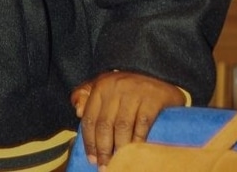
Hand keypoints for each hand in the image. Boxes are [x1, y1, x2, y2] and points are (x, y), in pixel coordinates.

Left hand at [70, 70, 184, 169]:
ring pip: (122, 127)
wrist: (158, 74)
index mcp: (101, 86)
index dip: (89, 141)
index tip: (91, 159)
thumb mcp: (105, 86)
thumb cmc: (128, 86)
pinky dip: (138, 141)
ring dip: (119, 149)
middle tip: (104, 167)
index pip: (90, 118)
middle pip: (104, 124)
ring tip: (118, 163)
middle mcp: (116, 87)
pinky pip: (142, 125)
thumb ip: (87, 96)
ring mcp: (134, 92)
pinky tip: (135, 152)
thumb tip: (78, 112)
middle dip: (103, 149)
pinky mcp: (152, 99)